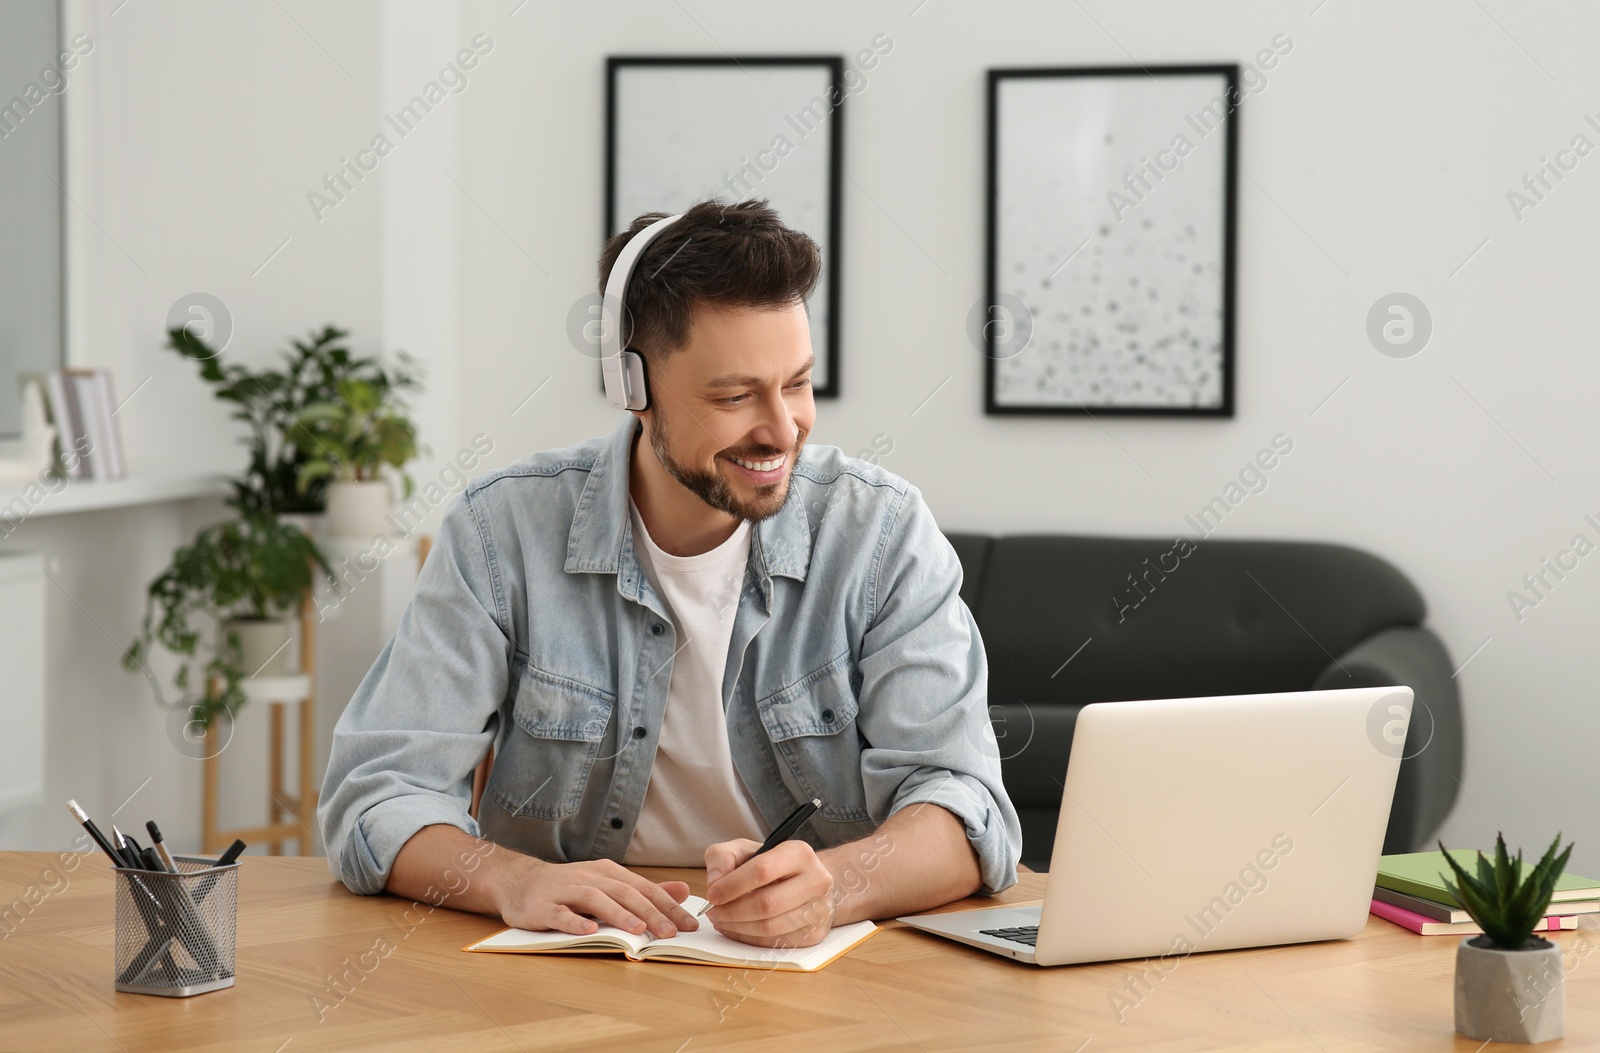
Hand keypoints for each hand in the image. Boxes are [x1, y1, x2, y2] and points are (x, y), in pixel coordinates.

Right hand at [492, 855, 698, 938]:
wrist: (519, 881)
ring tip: (639, 930)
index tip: (690, 924)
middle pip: (625, 893)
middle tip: (672, 932)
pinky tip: (589, 931)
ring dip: (618, 914)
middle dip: (651, 913)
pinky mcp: (543, 906)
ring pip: (596, 900)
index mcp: (609, 873)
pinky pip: (561, 914)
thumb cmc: (570, 887)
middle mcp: (590, 877)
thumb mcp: (608, 884)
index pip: (644, 889)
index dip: (668, 906)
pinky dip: (575, 921)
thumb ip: (644, 891)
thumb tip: (682, 891)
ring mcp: (566, 890)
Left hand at [703, 838, 836, 946]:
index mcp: (799, 853)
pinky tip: (736, 929)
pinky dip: (748, 939)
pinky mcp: (813, 934)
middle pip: (767, 904)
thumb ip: (723, 858)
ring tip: (721, 920)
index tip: (712, 894)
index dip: (732, 885)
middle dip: (732, 911)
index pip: (762, 870)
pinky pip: (774, 943)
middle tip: (713, 912)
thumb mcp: (745, 850)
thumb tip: (715, 883)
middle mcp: (816, 880)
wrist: (808, 882)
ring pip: (770, 927)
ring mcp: (818, 910)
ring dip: (737, 927)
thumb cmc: (773, 866)